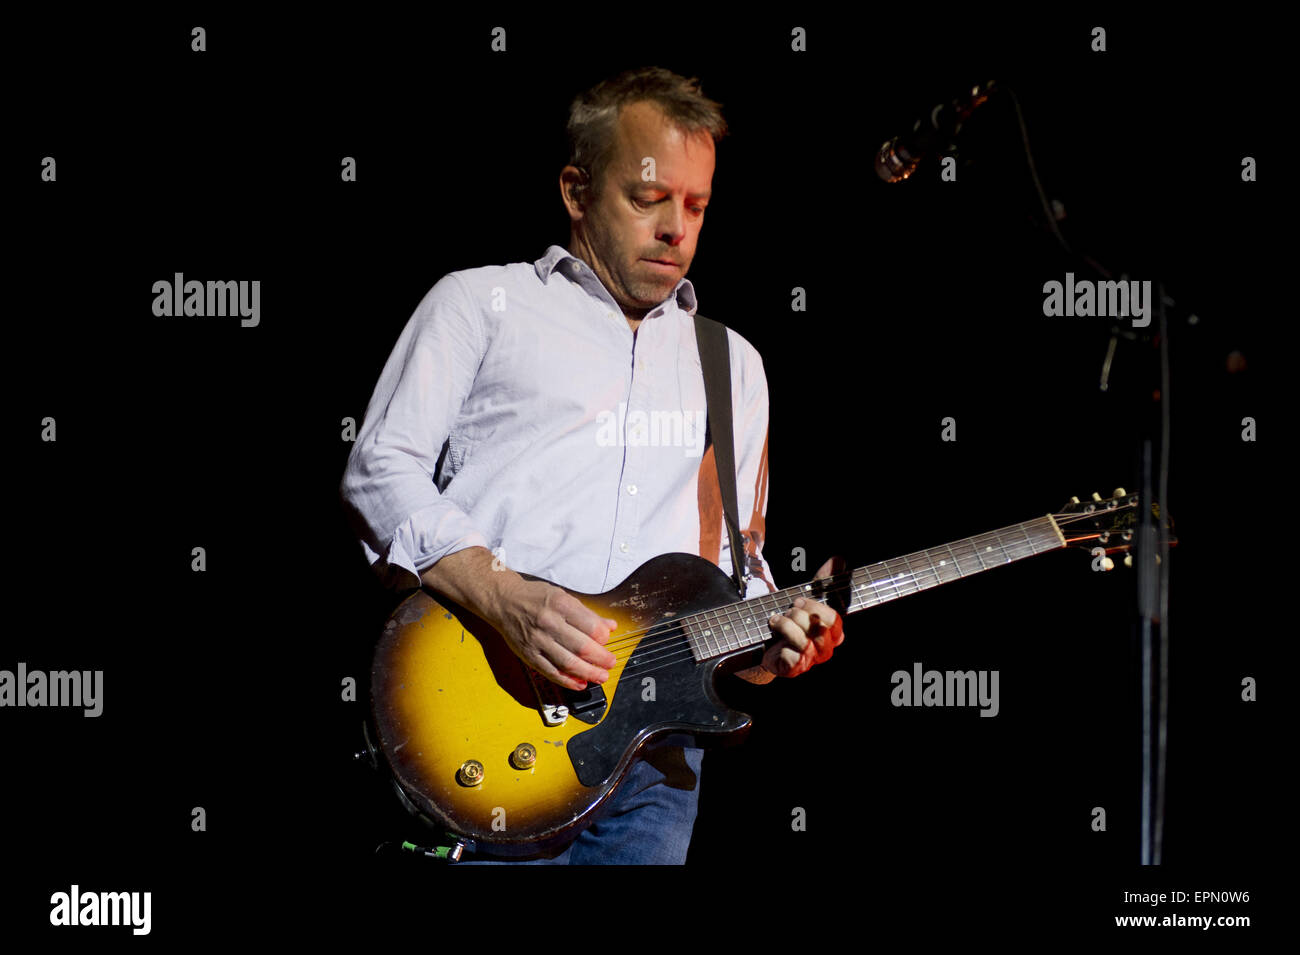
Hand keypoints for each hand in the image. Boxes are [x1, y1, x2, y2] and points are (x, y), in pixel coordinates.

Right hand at [490, 577, 618, 690]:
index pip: (590, 626)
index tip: (607, 641)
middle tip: (610, 663)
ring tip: (601, 677)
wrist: (503, 601)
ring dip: (588, 673)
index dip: (603, 638)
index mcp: (560, 605)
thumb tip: (610, 626)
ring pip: (568, 662)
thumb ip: (587, 613)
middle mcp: (549, 622)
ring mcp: (537, 641)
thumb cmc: (535, 597)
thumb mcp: (563, 596)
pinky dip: (567, 681)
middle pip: (581, 647)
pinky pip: (551, 672)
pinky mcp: (528, 654)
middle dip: (601, 658)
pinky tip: (580, 684)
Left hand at [761, 557, 845, 677]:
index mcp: (835, 632)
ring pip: (803, 639)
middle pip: (818, 626)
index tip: (799, 600)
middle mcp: (826, 648)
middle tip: (788, 610)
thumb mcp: (808, 598)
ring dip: (785, 624)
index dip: (813, 606)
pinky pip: (792, 654)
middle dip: (798, 613)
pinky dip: (779, 638)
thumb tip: (839, 559)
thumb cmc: (792, 621)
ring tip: (776, 620)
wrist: (767, 645)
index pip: (833, 618)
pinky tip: (773, 634)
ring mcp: (812, 661)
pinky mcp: (795, 669)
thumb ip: (825, 580)